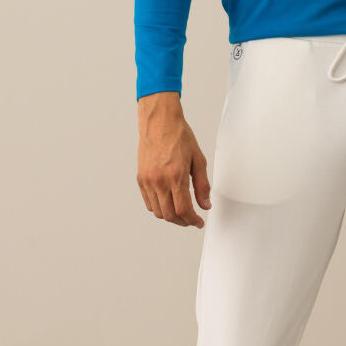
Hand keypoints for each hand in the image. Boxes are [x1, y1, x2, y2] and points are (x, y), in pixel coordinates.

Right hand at [137, 95, 211, 226]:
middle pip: (169, 215)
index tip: (198, 222)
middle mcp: (159, 180)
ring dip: (170, 217)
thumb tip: (205, 204)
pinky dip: (159, 208)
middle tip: (191, 219)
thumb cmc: (179, 137)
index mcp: (175, 175)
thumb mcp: (198, 160)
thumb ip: (202, 185)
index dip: (192, 220)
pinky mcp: (141, 178)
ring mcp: (148, 180)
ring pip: (158, 212)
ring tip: (181, 212)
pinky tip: (168, 203)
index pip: (183, 209)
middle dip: (183, 222)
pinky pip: (149, 202)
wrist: (159, 122)